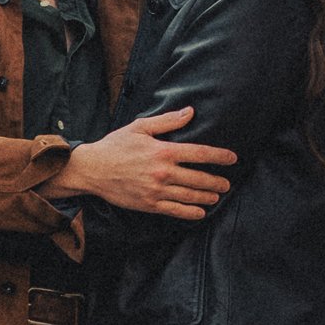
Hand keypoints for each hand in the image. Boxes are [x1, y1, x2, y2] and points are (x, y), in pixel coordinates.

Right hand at [57, 105, 235, 219]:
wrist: (92, 169)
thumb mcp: (140, 127)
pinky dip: (190, 212)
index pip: (199, 153)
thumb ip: (168, 121)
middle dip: (216, 182)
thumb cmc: (115, 146)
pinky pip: (175, 211)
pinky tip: (200, 212)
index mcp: (163, 151)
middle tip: (226, 184)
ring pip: (190, 196)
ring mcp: (156, 190)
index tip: (232, 158)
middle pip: (198, 178)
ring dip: (207, 197)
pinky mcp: (149, 204)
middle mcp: (162, 172)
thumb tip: (190, 112)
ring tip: (216, 197)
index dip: (219, 156)